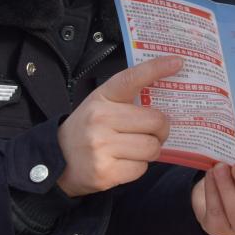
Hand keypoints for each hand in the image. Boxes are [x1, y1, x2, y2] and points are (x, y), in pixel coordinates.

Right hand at [55, 56, 180, 196]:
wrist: (57, 160)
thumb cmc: (88, 129)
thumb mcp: (101, 105)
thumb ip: (128, 99)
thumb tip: (169, 98)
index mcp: (102, 98)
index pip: (131, 78)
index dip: (156, 68)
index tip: (177, 62)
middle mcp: (100, 119)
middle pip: (156, 121)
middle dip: (161, 129)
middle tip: (154, 132)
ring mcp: (101, 147)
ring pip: (152, 147)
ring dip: (151, 149)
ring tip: (137, 148)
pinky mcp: (105, 172)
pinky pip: (141, 168)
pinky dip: (138, 167)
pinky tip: (124, 162)